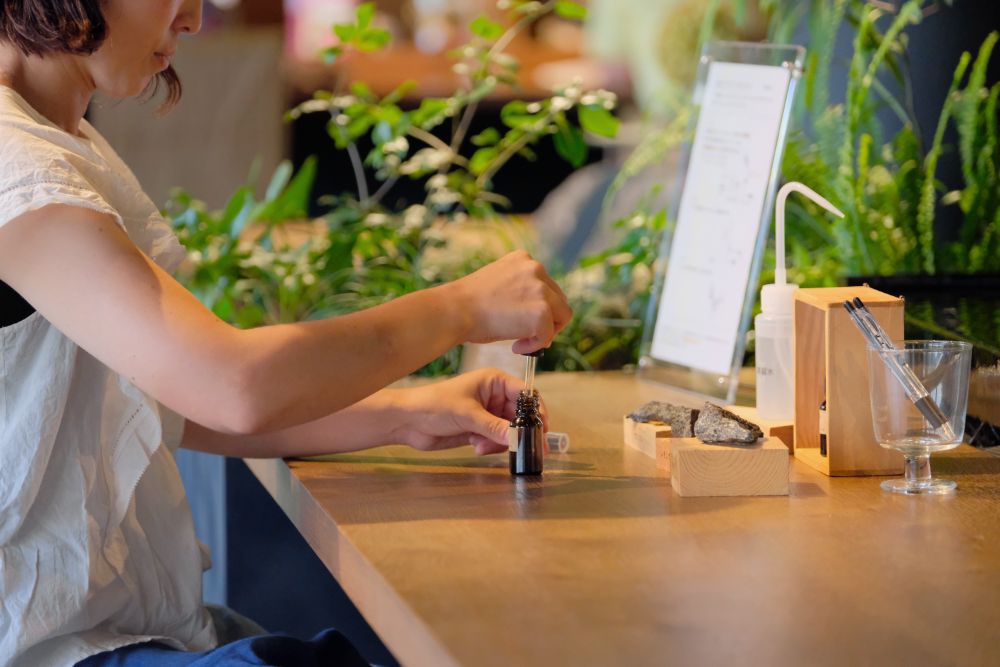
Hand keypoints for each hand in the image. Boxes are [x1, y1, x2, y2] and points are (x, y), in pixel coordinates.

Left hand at [391, 368, 548, 455]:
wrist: (408, 422)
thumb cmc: (435, 406)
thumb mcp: (467, 415)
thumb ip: (495, 427)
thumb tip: (519, 438)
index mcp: (494, 381)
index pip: (525, 394)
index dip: (536, 411)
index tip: (541, 429)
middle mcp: (494, 396)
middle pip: (520, 416)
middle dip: (518, 433)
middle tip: (523, 449)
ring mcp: (488, 413)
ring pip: (509, 431)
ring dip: (500, 442)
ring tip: (481, 446)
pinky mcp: (480, 429)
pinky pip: (497, 440)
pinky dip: (491, 446)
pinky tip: (475, 446)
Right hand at [447, 250, 571, 353]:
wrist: (455, 310)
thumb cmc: (467, 304)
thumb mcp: (497, 283)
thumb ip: (518, 290)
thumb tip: (533, 311)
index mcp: (524, 259)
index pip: (546, 285)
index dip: (540, 306)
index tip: (524, 320)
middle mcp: (536, 268)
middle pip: (559, 299)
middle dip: (548, 320)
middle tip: (528, 335)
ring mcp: (541, 289)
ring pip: (562, 316)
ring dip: (545, 332)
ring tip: (521, 342)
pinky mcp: (542, 311)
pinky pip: (548, 335)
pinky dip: (535, 345)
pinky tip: (515, 347)